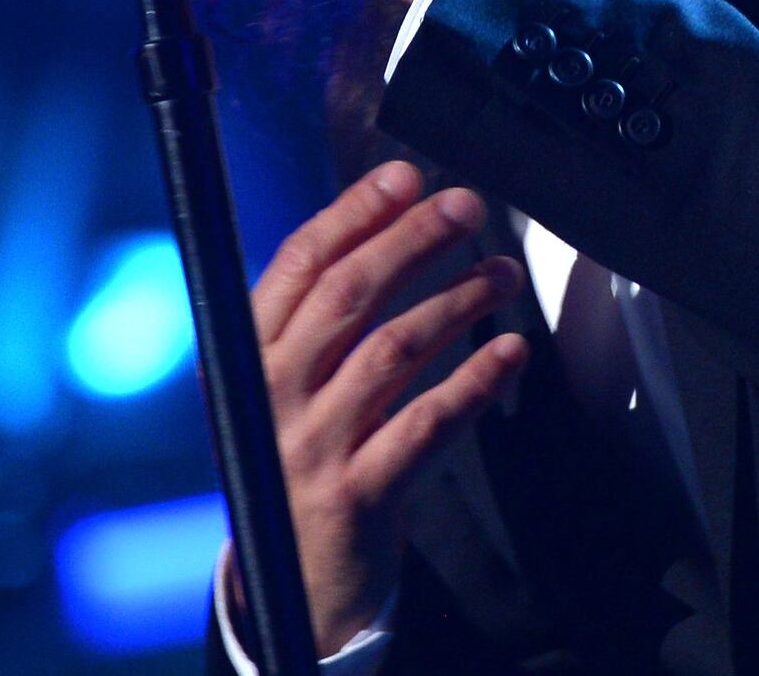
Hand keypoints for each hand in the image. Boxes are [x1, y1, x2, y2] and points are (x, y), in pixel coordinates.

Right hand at [240, 162, 529, 647]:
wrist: (294, 582)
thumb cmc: (304, 458)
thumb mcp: (288, 386)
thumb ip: (323, 319)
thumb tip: (390, 223)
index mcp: (248, 355)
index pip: (297, 265)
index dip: (354, 213)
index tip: (406, 175)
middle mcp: (271, 395)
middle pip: (348, 295)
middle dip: (412, 239)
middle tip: (466, 206)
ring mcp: (311, 446)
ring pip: (393, 350)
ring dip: (456, 302)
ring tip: (502, 274)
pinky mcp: (357, 494)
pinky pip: (425, 423)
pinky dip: (474, 381)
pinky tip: (510, 352)